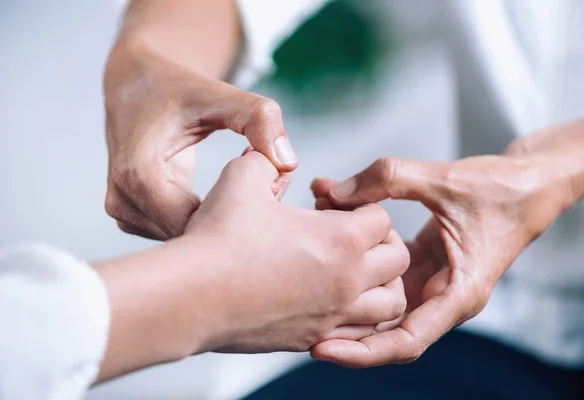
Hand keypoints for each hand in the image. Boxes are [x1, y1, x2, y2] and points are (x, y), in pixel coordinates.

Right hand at [103, 39, 297, 239]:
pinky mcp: (131, 218)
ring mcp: (123, 212)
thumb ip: (258, 119)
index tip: (265, 189)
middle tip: (261, 190)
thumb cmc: (177, 90)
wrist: (136, 85)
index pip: (195, 225)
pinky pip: (175, 235)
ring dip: (215, 223)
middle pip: (190, 237)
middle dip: (229, 220)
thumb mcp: (220, 95)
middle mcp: (123, 199)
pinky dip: (200, 223)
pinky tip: (219, 198)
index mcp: (139, 172)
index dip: (237, 214)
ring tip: (239, 189)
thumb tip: (288, 164)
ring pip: (184, 240)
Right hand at [182, 151, 409, 352]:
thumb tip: (276, 159)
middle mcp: (348, 281)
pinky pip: (360, 334)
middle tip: (347, 234)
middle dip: (380, 240)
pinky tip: (333, 300)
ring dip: (381, 283)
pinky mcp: (313, 338)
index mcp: (341, 239)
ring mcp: (333, 315)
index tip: (327, 205)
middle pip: (397, 258)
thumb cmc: (218, 238)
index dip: (358, 204)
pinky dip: (360, 317)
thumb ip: (269, 160)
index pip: (382, 217)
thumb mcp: (244, 175)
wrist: (190, 297)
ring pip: (390, 304)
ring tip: (354, 270)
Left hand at [309, 153, 568, 366]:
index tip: (323, 349)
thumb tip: (331, 192)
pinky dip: (357, 258)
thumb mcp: (443, 180)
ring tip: (307, 267)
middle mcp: (441, 296)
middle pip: (384, 330)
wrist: (525, 185)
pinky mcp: (420, 265)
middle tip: (297, 315)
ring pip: (379, 299)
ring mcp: (429, 282)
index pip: (405, 341)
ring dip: (345, 283)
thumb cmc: (499, 190)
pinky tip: (331, 232)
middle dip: (342, 322)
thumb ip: (387, 179)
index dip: (362, 351)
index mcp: (457, 294)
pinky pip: (381, 274)